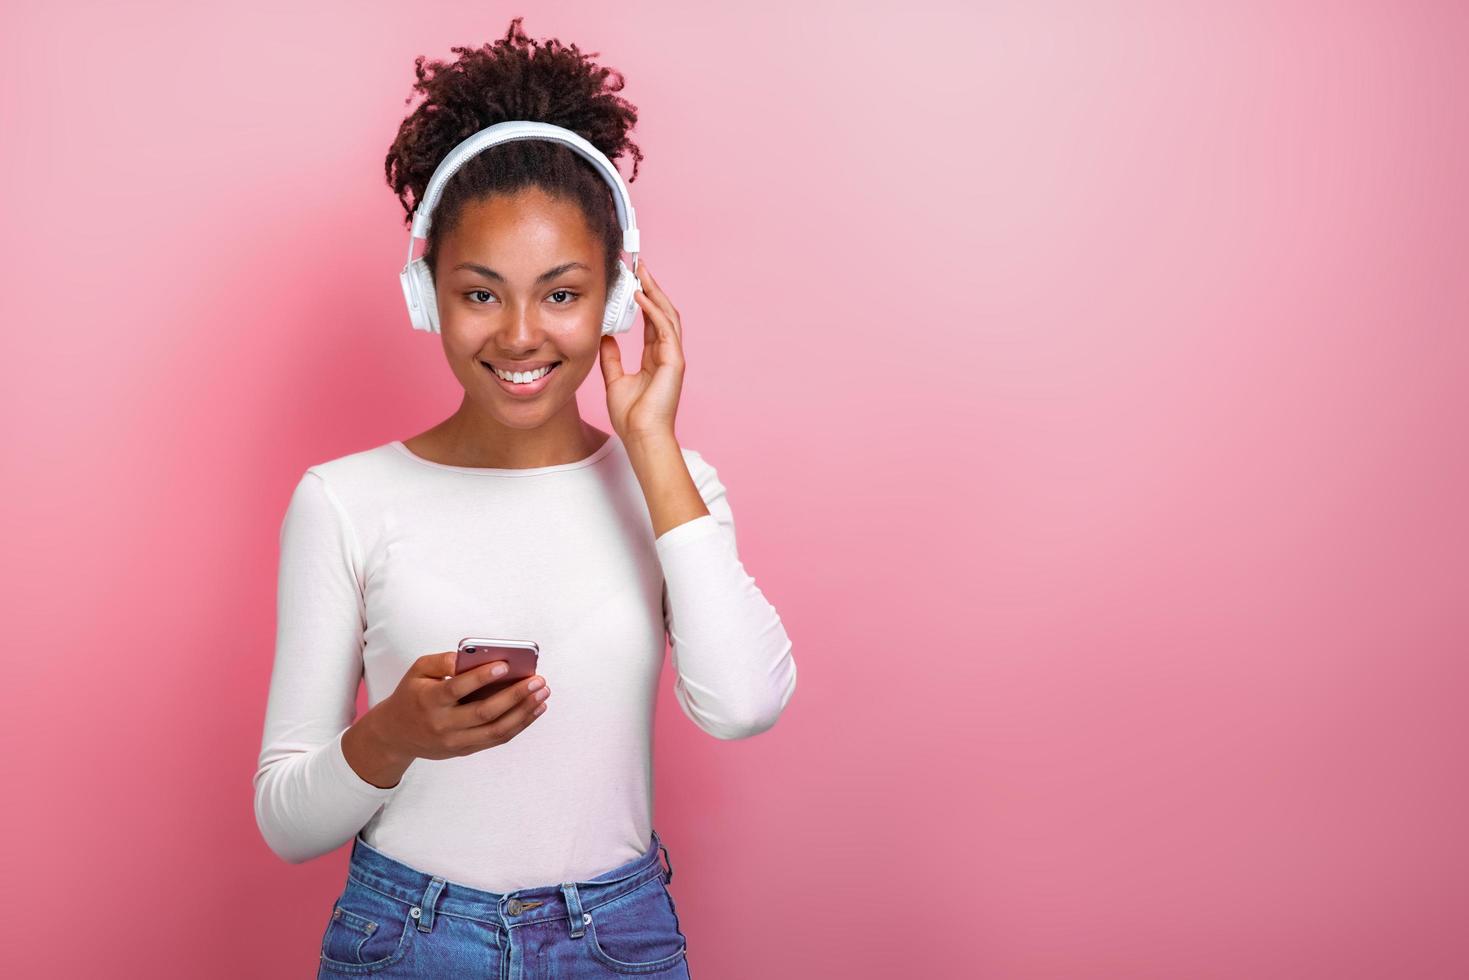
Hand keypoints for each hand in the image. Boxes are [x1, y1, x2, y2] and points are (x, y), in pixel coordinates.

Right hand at [368, 650, 550, 763]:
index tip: (504, 665)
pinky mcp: (466, 750)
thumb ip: (442, 661)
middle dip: (515, 696)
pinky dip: (519, 724)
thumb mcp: (417, 671)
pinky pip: (497, 739)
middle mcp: (443, 724)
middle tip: (538, 681)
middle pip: (484, 713)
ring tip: (543, 694)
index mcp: (429, 701)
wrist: (396, 734)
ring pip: (496, 730)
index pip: (457, 689)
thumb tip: (468, 657)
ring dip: (524, 713)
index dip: (481, 677)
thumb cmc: (413, 694)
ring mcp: (456, 741)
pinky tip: (535, 709)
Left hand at [598, 261, 683, 444]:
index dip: (644, 300)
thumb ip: (611, 357)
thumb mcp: (614, 379)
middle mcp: (667, 354)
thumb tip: (606, 336)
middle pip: (663, 312)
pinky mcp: (674, 361)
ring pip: (668, 315)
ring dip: (655, 292)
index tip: (632, 281)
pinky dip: (654, 310)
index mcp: (655, 358)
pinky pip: (665, 327)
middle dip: (652, 288)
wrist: (641, 436)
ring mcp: (673, 356)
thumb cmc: (631, 416)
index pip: (652, 321)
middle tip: (640, 266)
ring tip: (642, 273)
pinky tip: (641, 295)